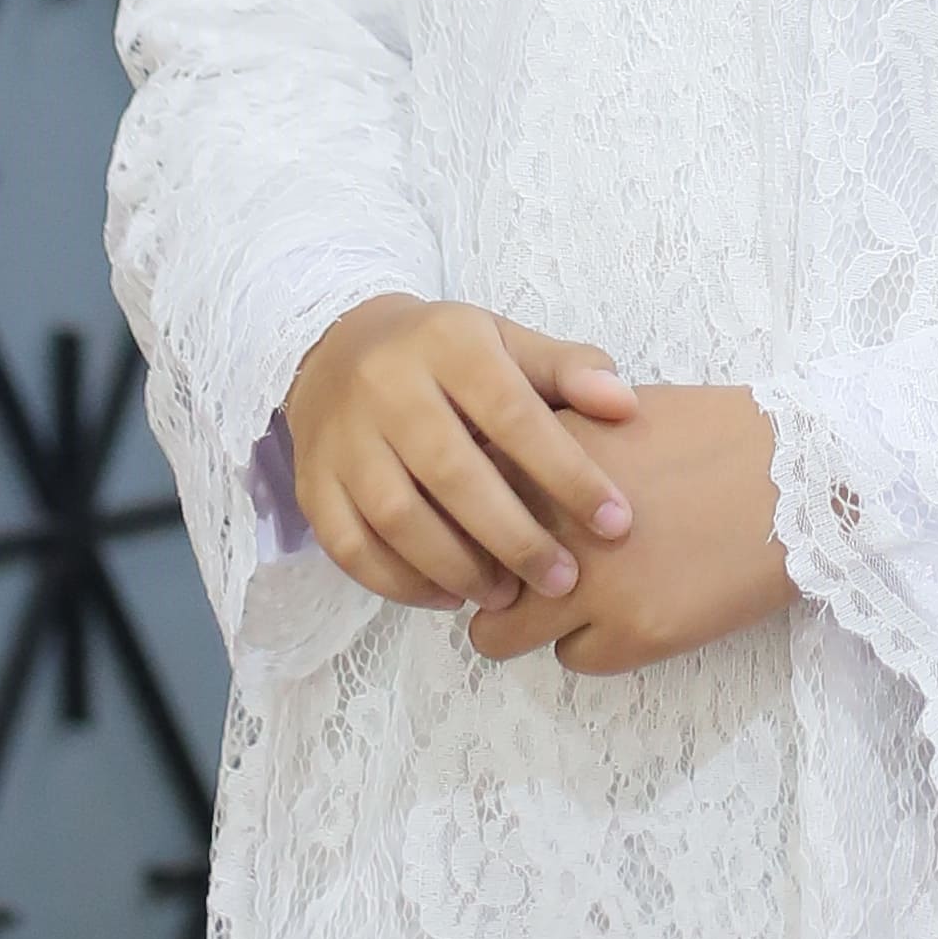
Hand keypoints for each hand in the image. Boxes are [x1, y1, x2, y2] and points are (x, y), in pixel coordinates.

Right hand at [283, 296, 638, 611]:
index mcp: (449, 344)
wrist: (339, 348)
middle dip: (516, 537)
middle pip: (454, 474)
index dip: (568, 474)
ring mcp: (343, 437)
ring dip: (458, 568)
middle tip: (563, 579)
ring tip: (507, 595)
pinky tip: (448, 596)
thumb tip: (625, 405)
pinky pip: (351, 547)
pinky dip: (401, 583)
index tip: (616, 522)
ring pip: (398, 518)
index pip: (515, 415)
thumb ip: (569, 370)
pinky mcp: (312, 482)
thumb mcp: (507, 343)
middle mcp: (388, 386)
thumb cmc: (447, 356)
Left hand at [466, 384, 790, 677]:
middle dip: (488, 577)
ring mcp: (589, 585)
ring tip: (567, 604)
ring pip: (498, 635)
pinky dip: (594, 642)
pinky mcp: (632, 635)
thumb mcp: (614, 413)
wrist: (803, 478)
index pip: (457, 503)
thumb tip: (495, 478)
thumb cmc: (717, 434)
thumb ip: (549, 444)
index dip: (465, 519)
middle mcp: (551, 523)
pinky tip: (633, 609)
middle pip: (467, 572)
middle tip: (518, 576)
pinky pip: (573, 660)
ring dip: (527, 620)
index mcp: (544, 457)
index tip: (485, 527)